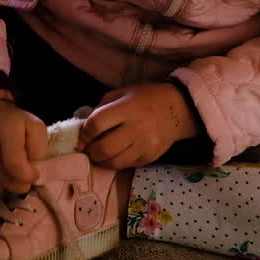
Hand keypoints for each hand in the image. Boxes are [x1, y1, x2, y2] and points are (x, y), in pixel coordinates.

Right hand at [0, 90, 48, 193]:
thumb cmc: (15, 123)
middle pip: (6, 180)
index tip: (33, 174)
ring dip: (4, 184)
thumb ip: (40, 150)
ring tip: (8, 171)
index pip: (16, 167)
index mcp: (6, 132)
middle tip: (22, 175)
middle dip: (19, 184)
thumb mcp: (35, 128)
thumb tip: (34, 171)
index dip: (28, 176)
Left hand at [78, 83, 200, 169]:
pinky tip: (115, 155)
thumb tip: (83, 127)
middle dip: (90, 151)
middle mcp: (136, 128)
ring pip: (114, 162)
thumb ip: (101, 108)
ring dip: (101, 161)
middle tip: (87, 149)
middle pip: (104, 148)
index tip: (82, 136)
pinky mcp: (150, 157)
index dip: (84, 133)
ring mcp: (145, 145)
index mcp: (126, 108)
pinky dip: (116, 162)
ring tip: (98, 154)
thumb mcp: (121, 94)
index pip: (97, 124)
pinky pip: (127, 165)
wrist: (176, 110)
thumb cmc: (144, 98)